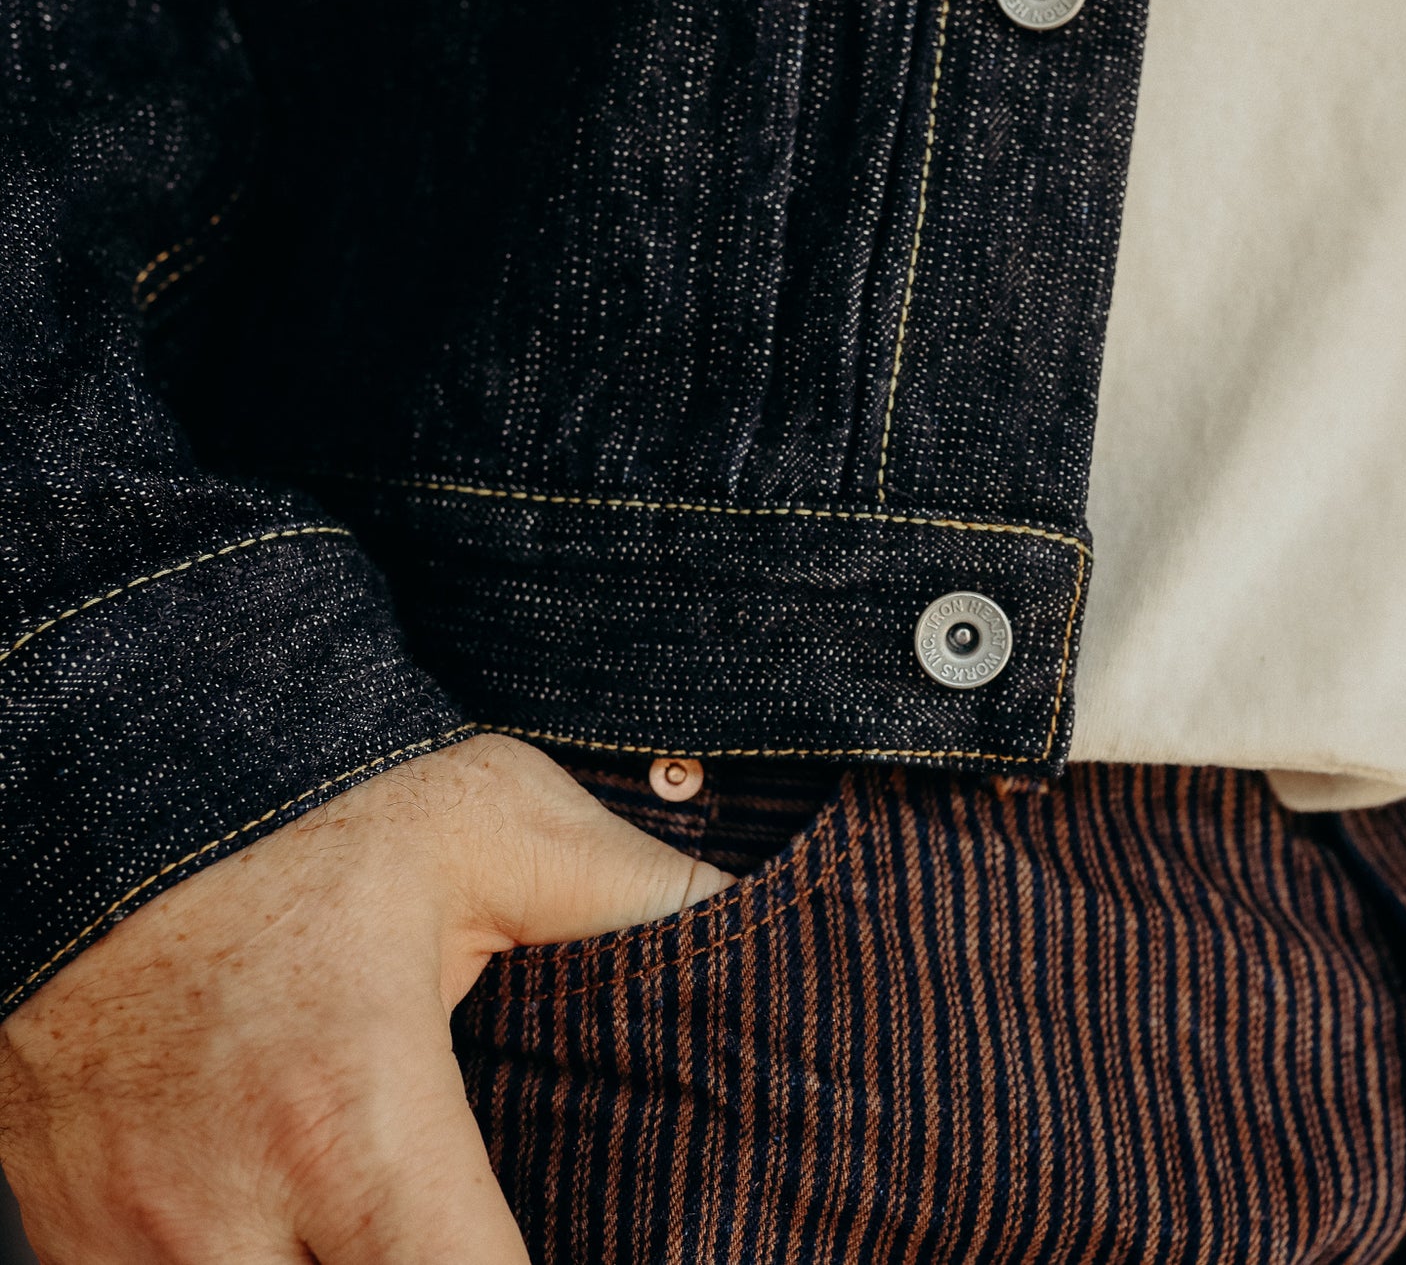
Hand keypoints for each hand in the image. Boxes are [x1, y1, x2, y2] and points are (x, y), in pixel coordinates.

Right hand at [0, 733, 730, 1261]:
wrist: (97, 776)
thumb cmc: (302, 806)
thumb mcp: (492, 827)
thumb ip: (632, 897)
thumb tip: (751, 919)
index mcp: (352, 1119)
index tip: (593, 1259)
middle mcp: (223, 1212)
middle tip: (468, 1230)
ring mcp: (123, 1237)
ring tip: (380, 1228)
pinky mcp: (63, 1229)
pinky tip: (292, 1233)